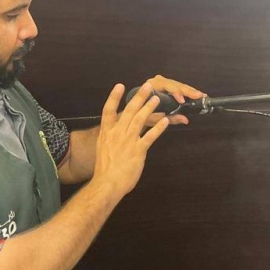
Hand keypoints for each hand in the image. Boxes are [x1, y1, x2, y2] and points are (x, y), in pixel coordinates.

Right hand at [92, 84, 169, 198]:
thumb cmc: (104, 170)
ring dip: (150, 107)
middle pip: (128, 111)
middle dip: (139, 97)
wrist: (107, 183)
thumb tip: (116, 134)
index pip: (108, 110)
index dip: (114, 97)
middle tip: (147, 86)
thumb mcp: (103, 149)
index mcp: (106, 133)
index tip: (120, 85)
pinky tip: (165, 120)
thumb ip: (110, 139)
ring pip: (140, 119)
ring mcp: (128, 141)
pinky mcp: (138, 150)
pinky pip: (150, 136)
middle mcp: (117, 133)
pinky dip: (158, 127)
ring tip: (157, 99)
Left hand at [142, 75, 206, 125]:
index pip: (165, 86)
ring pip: (178, 84)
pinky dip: (187, 91)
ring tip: (200, 95)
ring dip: (189, 90)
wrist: (134, 111)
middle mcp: (156, 81)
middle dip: (187, 90)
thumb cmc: (141, 115)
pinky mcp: (166, 85)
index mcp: (151, 87)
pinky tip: (195, 94)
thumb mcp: (154, 119)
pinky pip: (178, 86)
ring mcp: (162, 82)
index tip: (183, 100)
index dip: (175, 92)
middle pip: (174, 83)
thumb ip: (169, 118)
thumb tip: (185, 119)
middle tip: (199, 96)